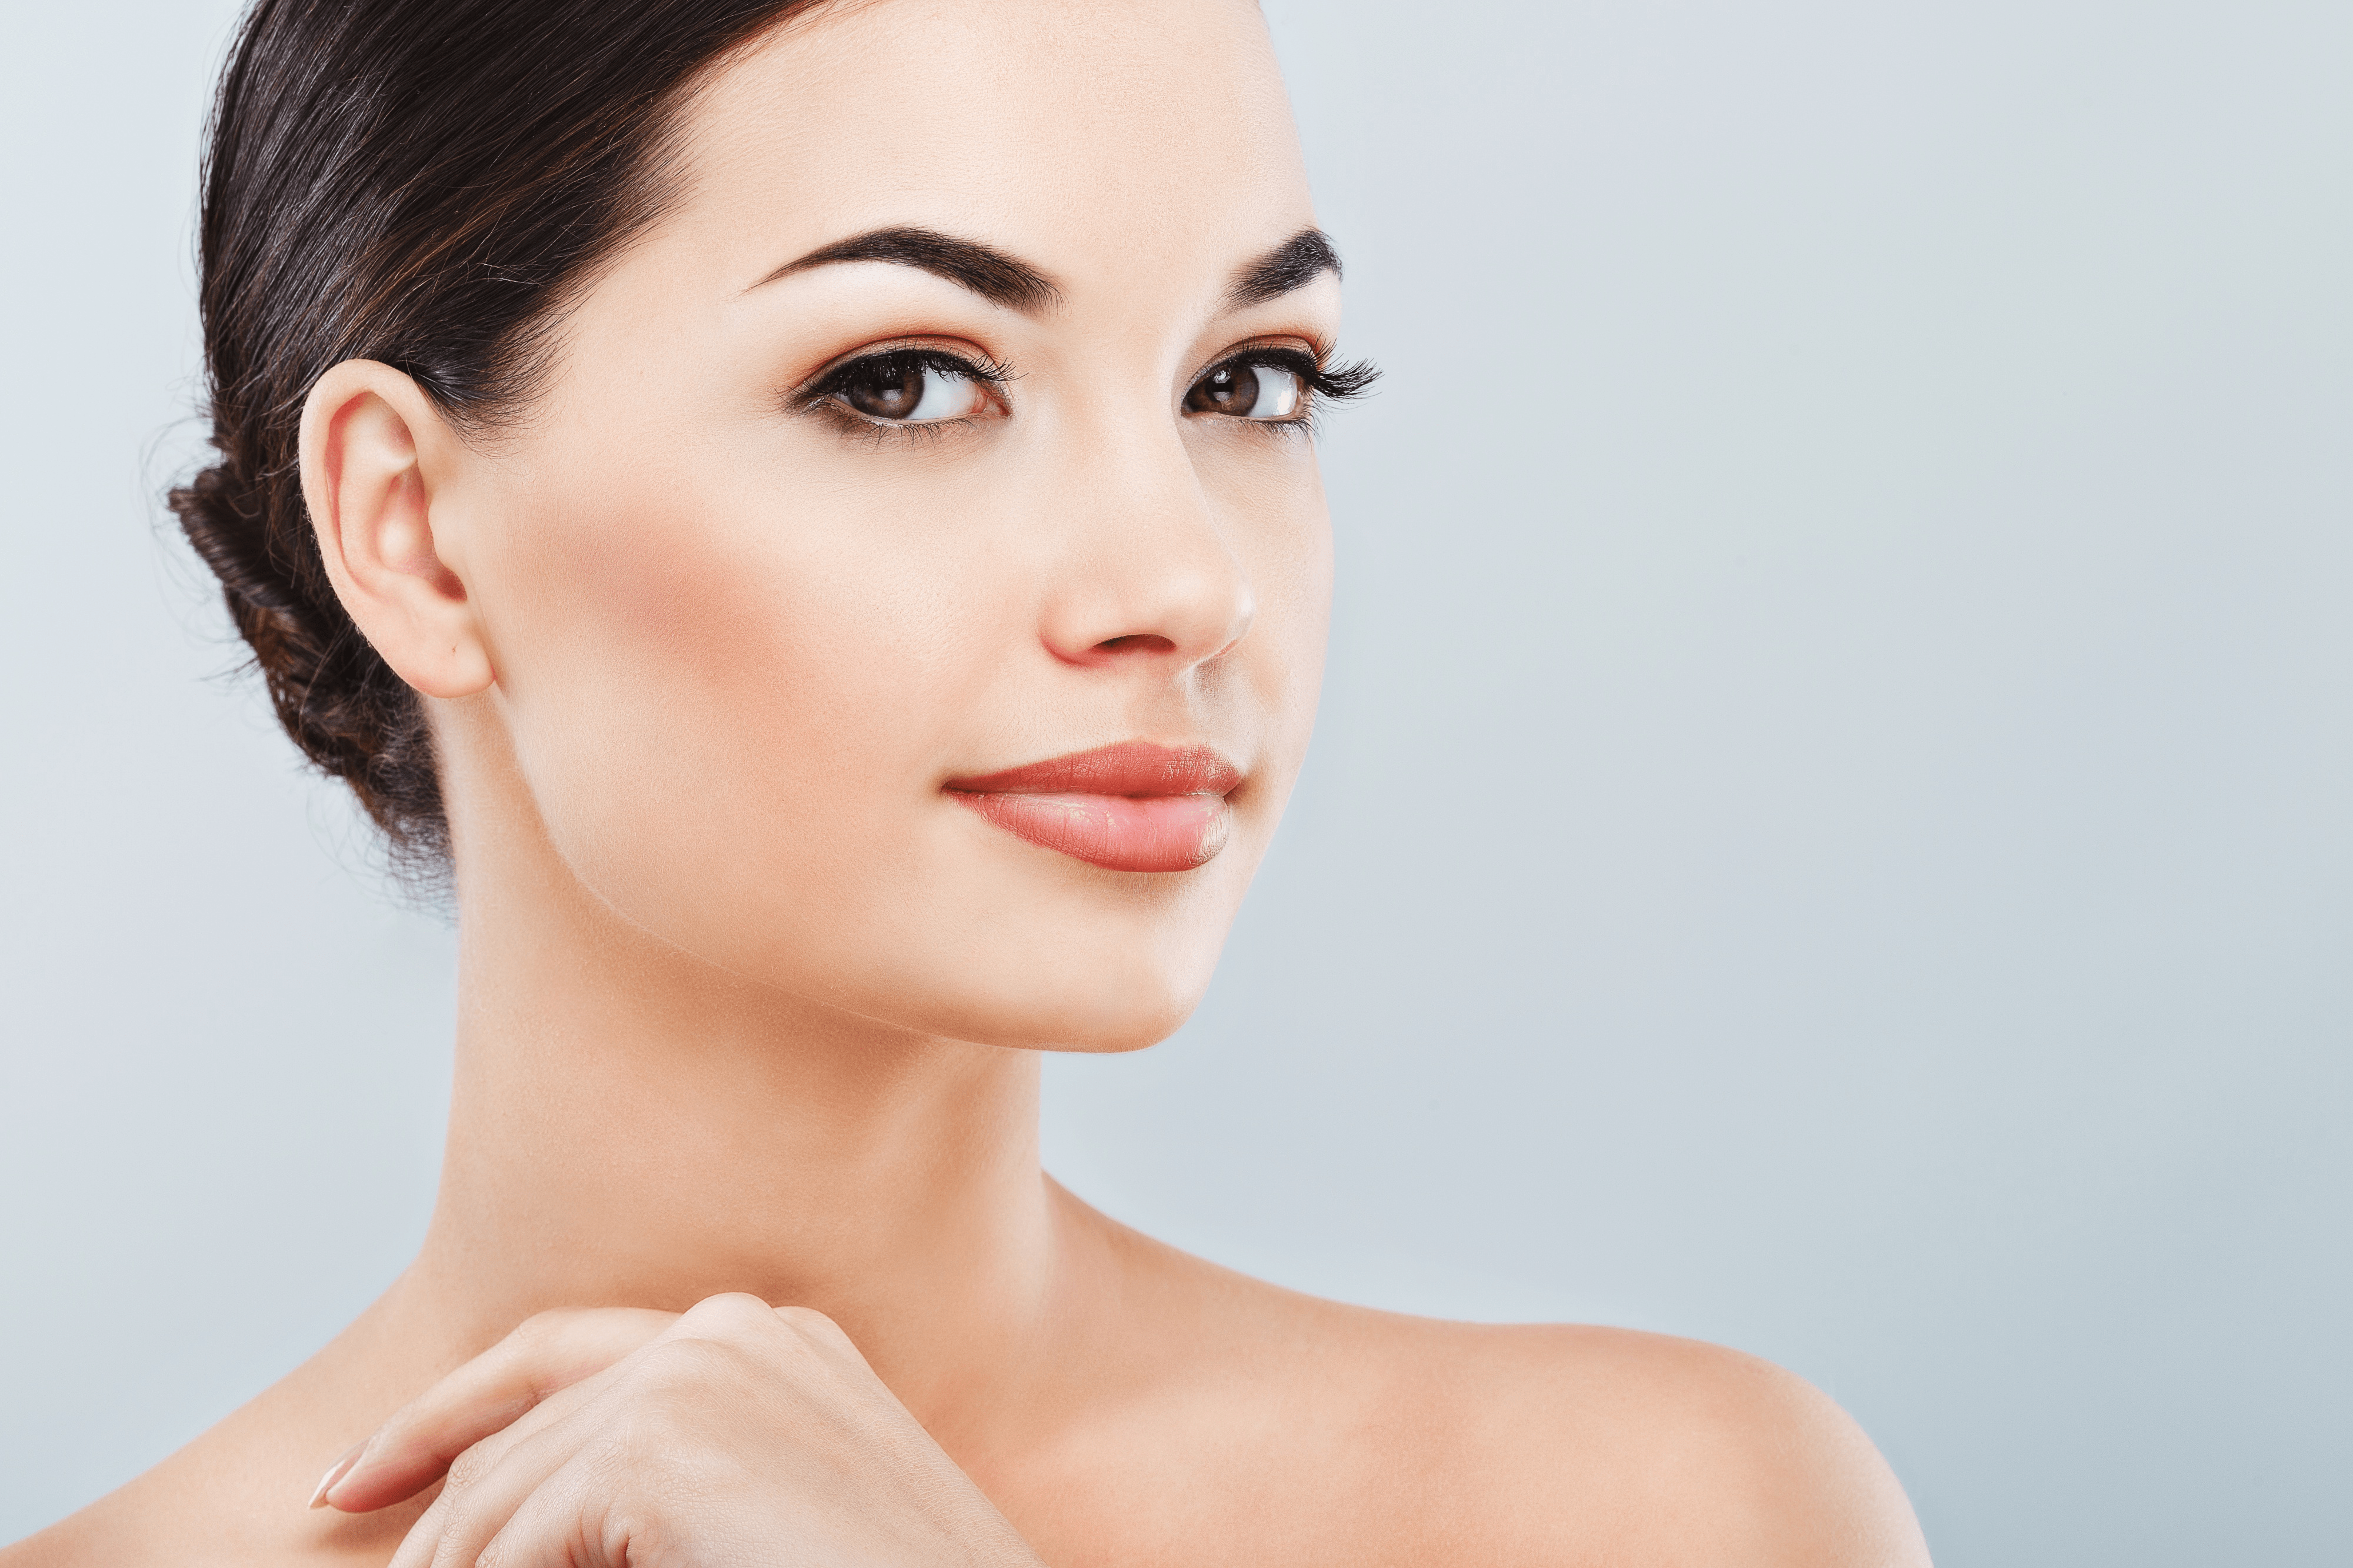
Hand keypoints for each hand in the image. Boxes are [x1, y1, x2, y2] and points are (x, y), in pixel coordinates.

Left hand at [313, 1294, 1044, 1566]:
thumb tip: (519, 1530)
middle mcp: (731, 1331)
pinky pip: (518, 1545)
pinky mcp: (660, 1449)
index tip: (354, 1480)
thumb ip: (669, 1491)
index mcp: (773, 1339)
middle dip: (434, 1520)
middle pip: (519, 1424)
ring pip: (502, 1490)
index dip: (443, 1413)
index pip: (560, 1354)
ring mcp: (697, 1379)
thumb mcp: (772, 1513)